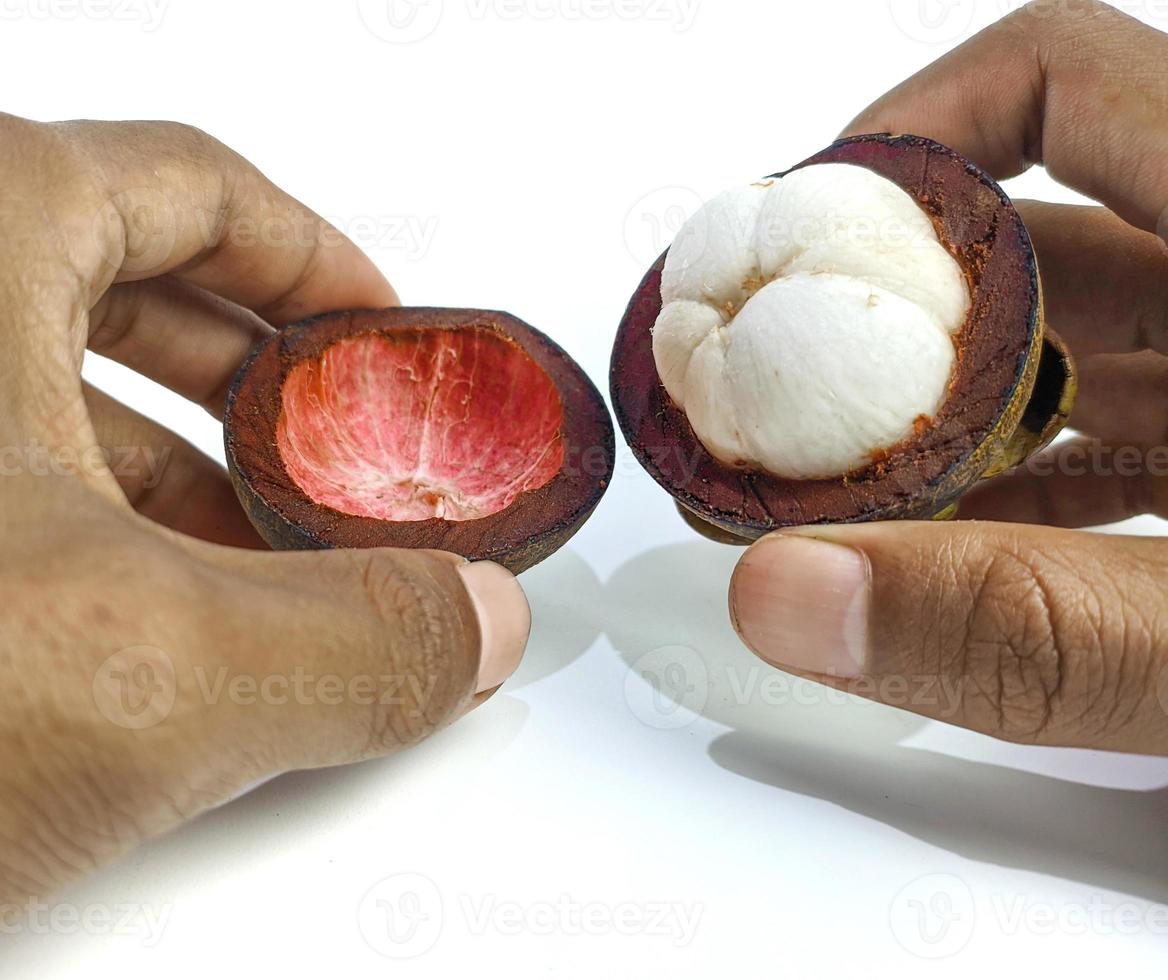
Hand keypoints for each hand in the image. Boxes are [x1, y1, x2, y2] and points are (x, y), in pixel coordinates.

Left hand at [0, 116, 529, 904]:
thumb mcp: (143, 672)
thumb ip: (359, 640)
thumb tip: (470, 625)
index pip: (188, 182)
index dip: (314, 258)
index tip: (377, 326)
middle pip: (117, 279)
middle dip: (254, 378)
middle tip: (335, 451)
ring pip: (38, 388)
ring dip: (170, 470)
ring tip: (260, 565)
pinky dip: (78, 531)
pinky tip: (133, 624)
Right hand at [728, 0, 1167, 753]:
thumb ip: (1021, 626)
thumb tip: (783, 594)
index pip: (1060, 82)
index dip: (907, 130)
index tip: (799, 227)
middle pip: (1033, 236)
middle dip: (883, 320)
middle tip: (778, 402)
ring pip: (1068, 343)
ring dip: (939, 413)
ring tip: (836, 493)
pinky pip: (1124, 423)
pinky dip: (1024, 474)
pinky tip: (953, 545)